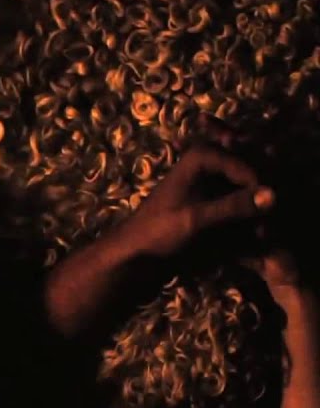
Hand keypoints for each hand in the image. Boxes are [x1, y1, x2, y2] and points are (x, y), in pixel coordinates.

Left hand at [116, 144, 272, 259]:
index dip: (259, 189)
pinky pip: (235, 200)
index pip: (247, 166)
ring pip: (244, 188)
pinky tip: (250, 234)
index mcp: (201, 157)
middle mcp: (207, 161)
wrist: (134, 250)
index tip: (269, 215)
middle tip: (264, 228)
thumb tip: (274, 195)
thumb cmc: (158, 232)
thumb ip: (234, 206)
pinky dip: (242, 215)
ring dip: (251, 209)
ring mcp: (209, 178)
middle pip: (247, 174)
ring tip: (259, 234)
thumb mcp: (197, 219)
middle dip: (257, 198)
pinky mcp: (210, 196)